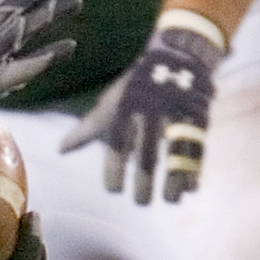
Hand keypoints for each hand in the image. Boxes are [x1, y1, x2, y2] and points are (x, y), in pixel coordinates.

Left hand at [61, 22, 224, 203]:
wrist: (176, 57)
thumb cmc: (135, 88)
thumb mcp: (111, 104)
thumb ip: (88, 129)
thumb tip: (60, 150)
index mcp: (125, 110)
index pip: (117, 144)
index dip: (113, 169)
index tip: (113, 190)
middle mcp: (150, 112)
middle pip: (147, 154)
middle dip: (144, 183)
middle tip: (141, 203)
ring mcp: (176, 114)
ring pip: (176, 154)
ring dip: (174, 181)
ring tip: (170, 200)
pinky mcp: (199, 117)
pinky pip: (198, 147)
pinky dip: (195, 169)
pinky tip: (191, 188)